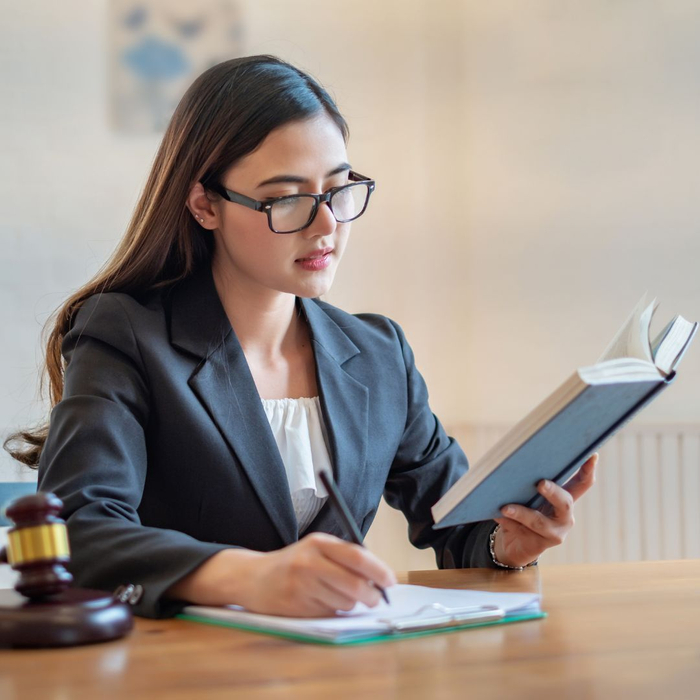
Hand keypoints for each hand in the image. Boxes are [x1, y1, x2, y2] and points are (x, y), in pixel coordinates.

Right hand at [243, 532, 395, 615]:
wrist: (254, 578)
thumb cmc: (294, 563)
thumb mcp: (316, 549)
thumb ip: (344, 558)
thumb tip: (379, 577)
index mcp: (319, 543)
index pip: (357, 556)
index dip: (378, 570)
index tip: (390, 581)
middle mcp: (310, 562)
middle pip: (354, 584)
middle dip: (371, 595)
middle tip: (375, 598)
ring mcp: (303, 586)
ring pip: (345, 602)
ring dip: (350, 604)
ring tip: (336, 595)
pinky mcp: (297, 607)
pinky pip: (330, 613)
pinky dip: (334, 611)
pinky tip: (321, 601)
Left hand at [492, 453, 598, 567]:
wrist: (514, 544)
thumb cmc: (523, 510)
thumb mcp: (528, 496)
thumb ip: (526, 483)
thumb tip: (512, 465)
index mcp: (564, 499)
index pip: (582, 484)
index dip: (588, 470)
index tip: (592, 455)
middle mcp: (565, 517)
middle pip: (565, 502)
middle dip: (553, 492)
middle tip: (540, 483)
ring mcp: (554, 533)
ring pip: (539, 521)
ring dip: (521, 512)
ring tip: (506, 507)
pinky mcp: (538, 545)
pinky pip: (521, 531)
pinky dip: (506, 521)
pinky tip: (495, 514)